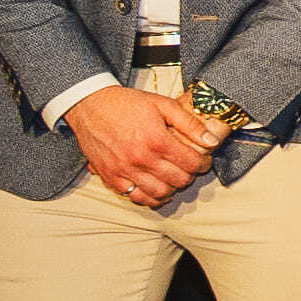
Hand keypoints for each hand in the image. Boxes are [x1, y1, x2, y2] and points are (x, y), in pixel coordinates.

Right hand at [66, 85, 220, 210]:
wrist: (89, 105)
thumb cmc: (126, 103)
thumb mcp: (161, 104)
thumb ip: (189, 123)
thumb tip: (211, 141)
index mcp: (157, 140)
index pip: (192, 164)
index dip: (203, 163)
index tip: (202, 159)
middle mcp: (141, 159)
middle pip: (178, 181)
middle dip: (189, 175)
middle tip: (188, 167)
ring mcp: (125, 171)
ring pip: (159, 194)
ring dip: (171, 188)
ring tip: (173, 178)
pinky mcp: (111, 177)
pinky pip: (135, 197)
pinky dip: (149, 196)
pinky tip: (154, 187)